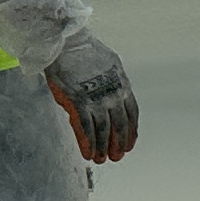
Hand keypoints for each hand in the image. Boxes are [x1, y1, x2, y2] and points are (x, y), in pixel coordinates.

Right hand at [46, 36, 140, 163]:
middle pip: (120, 125)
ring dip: (103, 147)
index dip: (131, 131)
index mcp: (122, 84)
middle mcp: (113, 94)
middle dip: (119, 144)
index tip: (130, 143)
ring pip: (104, 130)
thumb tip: (108, 99)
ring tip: (101, 159)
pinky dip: (88, 143)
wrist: (67, 41)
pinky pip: (86, 128)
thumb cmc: (84, 50)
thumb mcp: (108, 65)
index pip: (132, 113)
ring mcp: (96, 99)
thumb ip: (111, 84)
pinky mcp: (79, 102)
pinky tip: (88, 153)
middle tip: (117, 156)